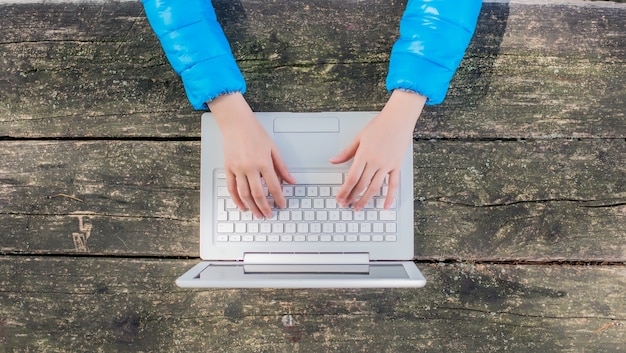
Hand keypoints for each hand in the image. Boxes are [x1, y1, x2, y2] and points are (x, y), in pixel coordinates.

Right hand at [208, 93, 294, 218]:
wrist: (236, 123)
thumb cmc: (255, 133)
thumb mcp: (273, 148)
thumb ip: (282, 167)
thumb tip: (291, 180)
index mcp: (264, 162)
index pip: (273, 186)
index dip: (279, 198)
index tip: (281, 205)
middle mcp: (250, 167)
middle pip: (258, 194)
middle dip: (265, 207)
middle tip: (269, 214)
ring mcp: (237, 169)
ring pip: (244, 194)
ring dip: (251, 206)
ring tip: (257, 214)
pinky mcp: (228, 168)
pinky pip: (231, 188)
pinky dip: (236, 199)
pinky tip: (242, 205)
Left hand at [330, 90, 425, 209]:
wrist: (399, 118)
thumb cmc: (379, 125)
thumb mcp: (359, 137)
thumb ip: (346, 152)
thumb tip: (333, 160)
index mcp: (364, 155)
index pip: (352, 178)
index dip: (345, 190)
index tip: (340, 198)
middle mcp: (375, 162)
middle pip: (361, 185)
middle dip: (352, 197)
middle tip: (346, 205)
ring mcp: (387, 165)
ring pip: (375, 187)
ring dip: (366, 199)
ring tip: (359, 208)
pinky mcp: (397, 165)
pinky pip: (393, 184)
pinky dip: (390, 197)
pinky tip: (385, 206)